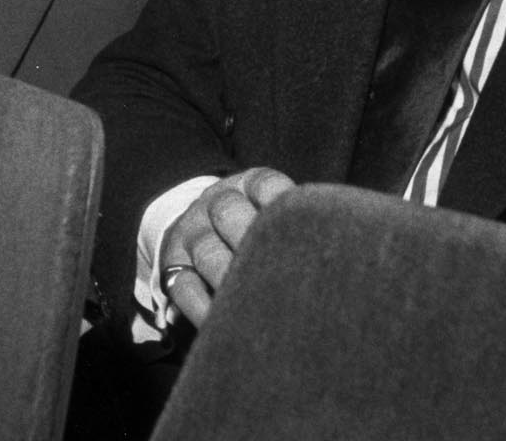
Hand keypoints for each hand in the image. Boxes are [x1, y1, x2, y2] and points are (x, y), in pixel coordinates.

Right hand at [159, 167, 294, 326]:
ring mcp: (191, 234)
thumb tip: (333, 239)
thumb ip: (295, 221)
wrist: (199, 226)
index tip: (304, 224)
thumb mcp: (269, 207)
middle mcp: (213, 204)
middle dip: (254, 240)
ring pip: (208, 252)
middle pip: (229, 213)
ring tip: (257, 302)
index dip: (283, 202)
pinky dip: (202, 306)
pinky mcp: (172, 267)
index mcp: (244, 185)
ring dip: (232, 277)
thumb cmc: (254, 225)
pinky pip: (183, 286)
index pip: (264, 184)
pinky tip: (224, 322)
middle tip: (282, 271)